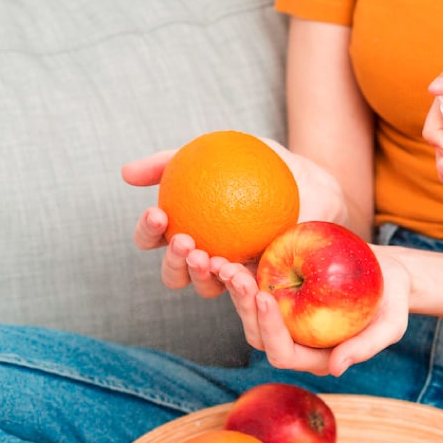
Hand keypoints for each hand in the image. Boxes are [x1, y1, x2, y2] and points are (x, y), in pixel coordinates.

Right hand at [120, 138, 348, 295]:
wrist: (317, 182)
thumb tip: (125, 174)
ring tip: (210, 257)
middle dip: (172, 262)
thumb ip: (173, 160)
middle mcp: (206, 256)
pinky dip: (239, 283)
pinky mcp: (265, 285)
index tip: (158, 213)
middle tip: (185, 241)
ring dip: (201, 275)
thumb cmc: (264, 166)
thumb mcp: (221, 150)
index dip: (148, 232)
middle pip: (173, 273)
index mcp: (189, 227)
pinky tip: (242, 270)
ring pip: (206, 287)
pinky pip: (247, 291)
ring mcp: (235, 274)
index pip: (155, 238)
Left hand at [219, 244, 409, 376]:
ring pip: (248, 311)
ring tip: (228, 264)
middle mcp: (294, 340)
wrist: (388, 274)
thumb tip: (337, 369)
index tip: (266, 296)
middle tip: (236, 275)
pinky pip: (253, 286)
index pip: (283, 353)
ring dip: (234, 291)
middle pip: (257, 334)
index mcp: (315, 356)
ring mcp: (284, 316)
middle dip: (243, 307)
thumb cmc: (392, 301)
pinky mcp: (280, 291)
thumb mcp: (391, 324)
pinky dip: (241, 272)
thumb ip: (367, 347)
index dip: (270, 330)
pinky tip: (232, 252)